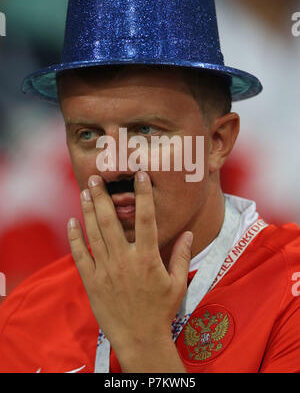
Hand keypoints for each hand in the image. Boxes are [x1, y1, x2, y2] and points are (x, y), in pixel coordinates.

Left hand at [67, 171, 192, 371]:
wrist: (139, 338)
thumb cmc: (161, 310)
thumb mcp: (178, 283)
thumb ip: (183, 256)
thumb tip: (189, 232)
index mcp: (148, 257)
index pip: (146, 218)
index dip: (143, 194)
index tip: (139, 175)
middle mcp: (125, 259)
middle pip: (112, 221)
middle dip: (103, 196)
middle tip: (95, 177)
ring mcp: (106, 270)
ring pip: (94, 233)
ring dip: (88, 210)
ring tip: (84, 191)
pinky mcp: (92, 281)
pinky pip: (80, 255)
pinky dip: (75, 238)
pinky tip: (72, 222)